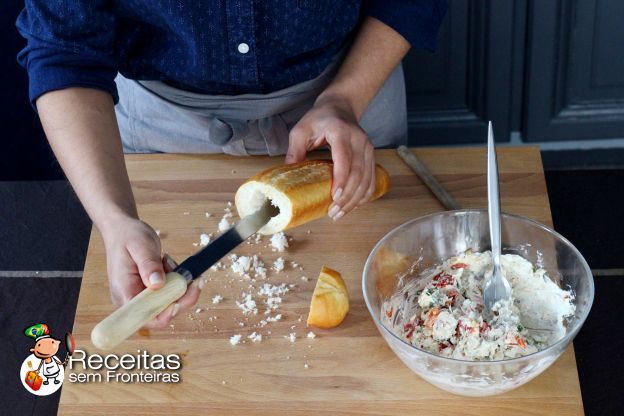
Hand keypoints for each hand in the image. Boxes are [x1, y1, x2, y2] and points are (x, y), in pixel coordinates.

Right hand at [101, 216, 201, 327]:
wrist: (124, 230)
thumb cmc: (127, 236)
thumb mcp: (140, 246)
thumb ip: (149, 266)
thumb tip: (158, 284)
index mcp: (125, 293)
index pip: (143, 317)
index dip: (164, 315)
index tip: (179, 302)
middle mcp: (133, 300)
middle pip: (162, 313)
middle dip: (181, 297)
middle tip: (193, 278)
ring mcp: (143, 296)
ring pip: (170, 302)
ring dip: (179, 286)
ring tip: (170, 263)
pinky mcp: (151, 291)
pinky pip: (170, 292)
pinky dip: (176, 280)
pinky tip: (169, 265)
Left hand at [285, 94, 375, 219]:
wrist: (341, 107)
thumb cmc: (319, 118)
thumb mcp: (301, 129)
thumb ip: (294, 149)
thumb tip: (289, 173)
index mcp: (341, 132)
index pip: (345, 158)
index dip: (341, 178)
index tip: (334, 196)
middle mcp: (359, 140)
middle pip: (358, 173)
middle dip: (347, 196)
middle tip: (333, 212)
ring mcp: (368, 148)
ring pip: (367, 179)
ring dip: (355, 200)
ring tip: (340, 213)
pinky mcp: (371, 156)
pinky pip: (372, 179)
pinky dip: (364, 195)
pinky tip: (354, 205)